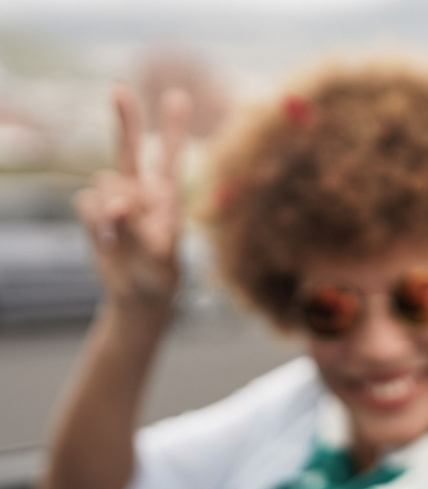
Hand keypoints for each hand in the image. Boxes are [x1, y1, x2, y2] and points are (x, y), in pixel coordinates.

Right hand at [74, 85, 191, 309]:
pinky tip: (105, 238)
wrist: (138, 295)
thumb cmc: (159, 276)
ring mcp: (115, 200)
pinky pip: (86, 204)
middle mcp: (140, 192)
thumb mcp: (158, 258)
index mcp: (167, 197)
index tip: (176, 96)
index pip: (170, 156)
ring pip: (103, 185)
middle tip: (119, 88)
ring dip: (109, 211)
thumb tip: (116, 201)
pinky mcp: (95, 212)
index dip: (173, 126)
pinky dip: (94, 221)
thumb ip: (138, 228)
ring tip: (120, 237)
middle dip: (125, 119)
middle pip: (128, 149)